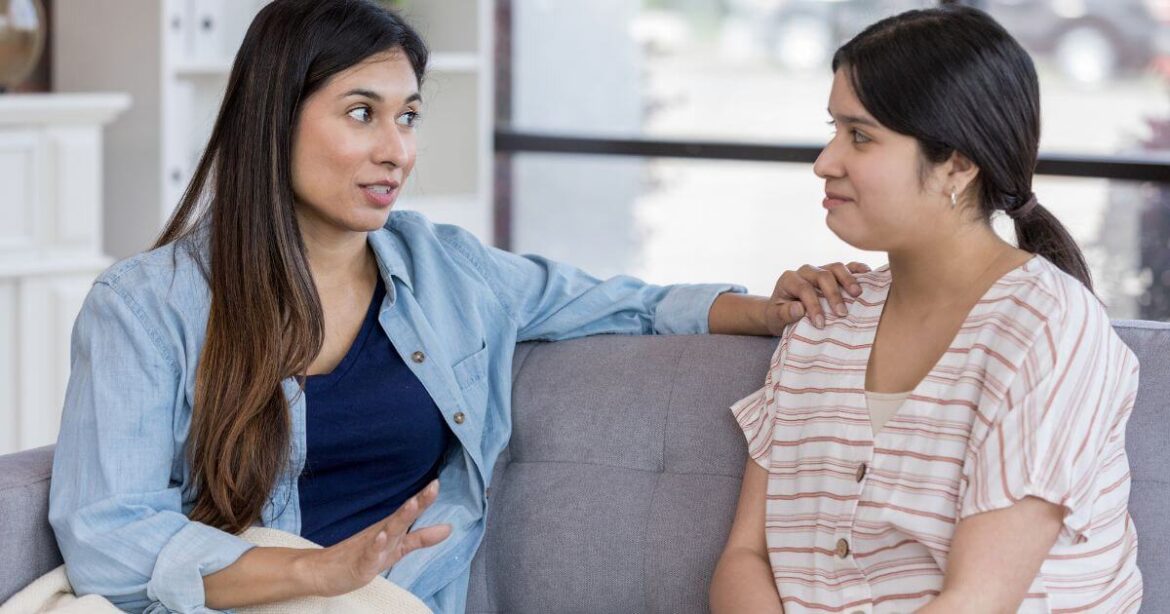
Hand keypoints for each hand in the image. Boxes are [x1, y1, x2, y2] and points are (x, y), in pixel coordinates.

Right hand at [301, 480, 451, 597]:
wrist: (323, 572)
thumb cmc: (362, 556)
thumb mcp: (397, 548)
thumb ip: (421, 538)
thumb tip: (449, 528)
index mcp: (391, 529)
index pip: (410, 511)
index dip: (425, 499)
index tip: (438, 482)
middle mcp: (381, 534)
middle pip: (402, 517)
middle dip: (418, 503)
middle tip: (434, 486)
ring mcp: (370, 548)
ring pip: (387, 532)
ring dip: (400, 518)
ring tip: (413, 504)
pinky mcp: (359, 564)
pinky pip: (369, 555)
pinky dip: (376, 546)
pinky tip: (383, 536)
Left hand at [765, 262, 870, 331]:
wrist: (782, 310)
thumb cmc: (779, 315)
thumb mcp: (775, 318)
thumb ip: (785, 313)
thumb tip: (799, 308)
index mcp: (789, 280)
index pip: (804, 289)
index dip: (813, 306)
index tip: (821, 324)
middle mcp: (805, 271)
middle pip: (822, 276)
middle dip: (833, 295)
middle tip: (842, 314)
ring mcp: (820, 269)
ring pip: (836, 267)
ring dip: (848, 280)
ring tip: (857, 295)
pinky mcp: (832, 272)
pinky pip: (847, 266)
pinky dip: (858, 269)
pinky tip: (868, 275)